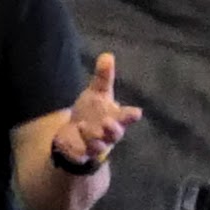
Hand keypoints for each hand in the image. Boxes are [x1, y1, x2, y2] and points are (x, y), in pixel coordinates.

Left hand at [54, 51, 139, 171]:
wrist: (76, 136)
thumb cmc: (92, 114)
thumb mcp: (96, 94)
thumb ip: (103, 78)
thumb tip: (107, 55)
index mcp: (115, 118)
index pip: (127, 116)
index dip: (131, 115)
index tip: (137, 113)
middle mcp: (109, 133)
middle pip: (116, 133)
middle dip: (113, 128)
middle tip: (108, 121)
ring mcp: (97, 145)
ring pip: (99, 144)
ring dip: (93, 137)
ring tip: (83, 126)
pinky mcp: (84, 154)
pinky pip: (83, 154)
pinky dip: (79, 149)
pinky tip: (72, 144)